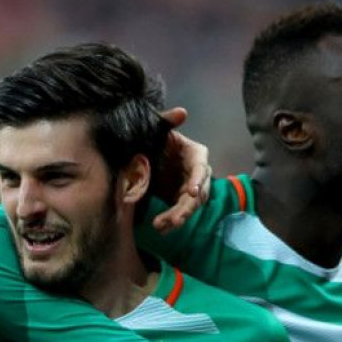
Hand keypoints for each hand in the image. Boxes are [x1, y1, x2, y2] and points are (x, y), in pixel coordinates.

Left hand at [151, 107, 211, 233]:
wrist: (141, 153)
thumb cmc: (154, 138)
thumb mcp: (158, 129)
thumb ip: (167, 121)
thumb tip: (182, 112)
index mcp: (195, 154)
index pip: (201, 167)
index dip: (198, 180)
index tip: (191, 192)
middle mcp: (196, 173)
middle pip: (199, 193)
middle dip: (187, 207)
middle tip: (176, 219)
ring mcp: (188, 188)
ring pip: (190, 207)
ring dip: (178, 217)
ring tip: (162, 225)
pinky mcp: (178, 200)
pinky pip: (178, 213)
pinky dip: (170, 222)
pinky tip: (160, 228)